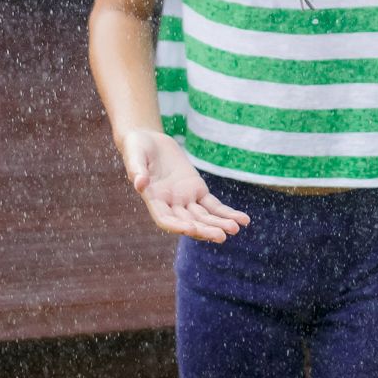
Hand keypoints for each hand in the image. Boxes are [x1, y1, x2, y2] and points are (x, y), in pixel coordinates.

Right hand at [119, 129, 249, 242]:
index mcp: (153, 201)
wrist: (148, 141)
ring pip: (204, 216)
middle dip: (205, 230)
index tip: (192, 229)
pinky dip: (227, 213)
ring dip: (219, 224)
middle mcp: (170, 205)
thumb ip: (136, 169)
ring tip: (236, 228)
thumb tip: (139, 183)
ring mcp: (185, 199)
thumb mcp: (134, 155)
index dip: (178, 226)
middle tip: (221, 236)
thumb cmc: (137, 148)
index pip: (166, 220)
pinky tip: (243, 220)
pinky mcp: (197, 190)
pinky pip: (214, 205)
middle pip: (189, 222)